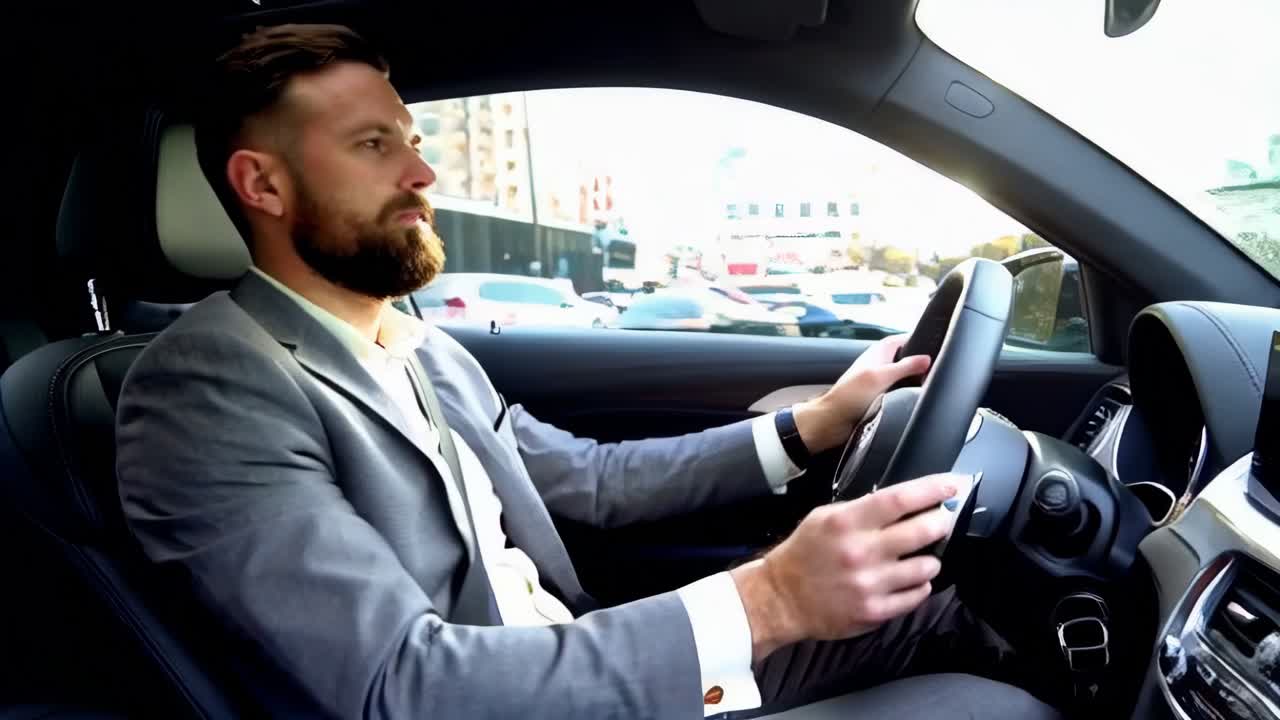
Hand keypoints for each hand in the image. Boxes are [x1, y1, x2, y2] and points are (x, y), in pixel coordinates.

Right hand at [730, 473, 962, 660]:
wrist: (782, 598)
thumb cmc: (805, 553)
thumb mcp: (825, 517)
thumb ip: (862, 509)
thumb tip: (905, 502)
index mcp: (847, 522)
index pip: (899, 499)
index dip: (932, 489)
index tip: (951, 485)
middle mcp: (861, 552)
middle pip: (922, 531)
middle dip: (941, 522)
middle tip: (943, 520)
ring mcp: (870, 584)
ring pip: (926, 567)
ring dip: (930, 559)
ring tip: (921, 556)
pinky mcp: (875, 611)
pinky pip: (916, 595)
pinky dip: (919, 585)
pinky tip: (909, 580)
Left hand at [793, 334, 929, 453]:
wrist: (831, 422)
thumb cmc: (848, 397)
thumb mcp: (880, 377)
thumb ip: (904, 367)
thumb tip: (926, 359)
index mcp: (877, 353)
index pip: (901, 339)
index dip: (917, 339)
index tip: (937, 344)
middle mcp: (878, 365)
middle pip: (904, 358)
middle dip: (919, 362)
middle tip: (939, 368)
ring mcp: (878, 383)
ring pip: (902, 377)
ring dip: (913, 380)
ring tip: (931, 384)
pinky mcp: (878, 399)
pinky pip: (897, 393)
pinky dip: (906, 394)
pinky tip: (914, 400)